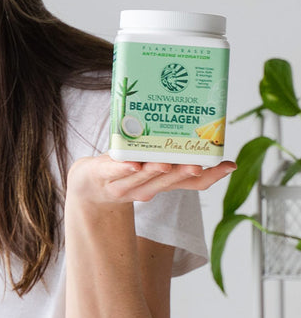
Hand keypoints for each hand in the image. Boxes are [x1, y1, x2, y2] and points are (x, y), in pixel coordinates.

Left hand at [67, 154, 235, 205]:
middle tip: (198, 164)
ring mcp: (122, 184)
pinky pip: (113, 171)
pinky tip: (132, 163)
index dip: (211, 176)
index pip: (191, 183)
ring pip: (141, 178)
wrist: (87, 185)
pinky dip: (123, 168)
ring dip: (154, 171)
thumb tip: (200, 128)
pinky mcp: (101, 175)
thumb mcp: (152, 164)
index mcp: (162, 184)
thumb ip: (173, 153)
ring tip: (165, 163)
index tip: (229, 165)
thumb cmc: (124, 168)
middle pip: (167, 182)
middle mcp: (146, 188)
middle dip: (183, 173)